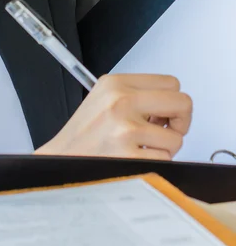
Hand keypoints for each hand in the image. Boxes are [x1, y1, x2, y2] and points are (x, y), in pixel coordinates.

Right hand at [34, 74, 192, 159]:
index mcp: (115, 83)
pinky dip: (154, 162)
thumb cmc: (84, 132)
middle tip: (165, 129)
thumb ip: (135, 93)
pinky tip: (135, 157)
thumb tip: (172, 104)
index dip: (172, 99)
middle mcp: (121, 101)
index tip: (163, 112)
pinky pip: (165, 159)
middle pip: (182, 103)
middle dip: (179, 120)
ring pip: (176, 137)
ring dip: (164, 147)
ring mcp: (126, 128)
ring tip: (141, 146)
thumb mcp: (103, 97)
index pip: (170, 82)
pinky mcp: (129, 155)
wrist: (63, 157)